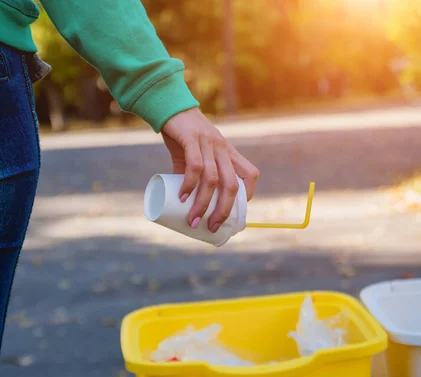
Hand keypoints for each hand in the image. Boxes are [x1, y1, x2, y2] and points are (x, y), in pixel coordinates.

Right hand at [161, 107, 259, 232]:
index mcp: (228, 152)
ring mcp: (208, 143)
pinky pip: (194, 166)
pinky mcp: (191, 139)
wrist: (170, 106)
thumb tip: (186, 202)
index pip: (250, 174)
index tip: (234, 214)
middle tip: (213, 227)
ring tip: (193, 219)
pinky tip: (182, 197)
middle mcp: (222, 148)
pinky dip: (189, 184)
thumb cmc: (183, 135)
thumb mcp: (195, 154)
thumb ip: (194, 174)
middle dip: (224, 210)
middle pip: (232, 184)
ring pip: (213, 179)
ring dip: (203, 203)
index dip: (248, 195)